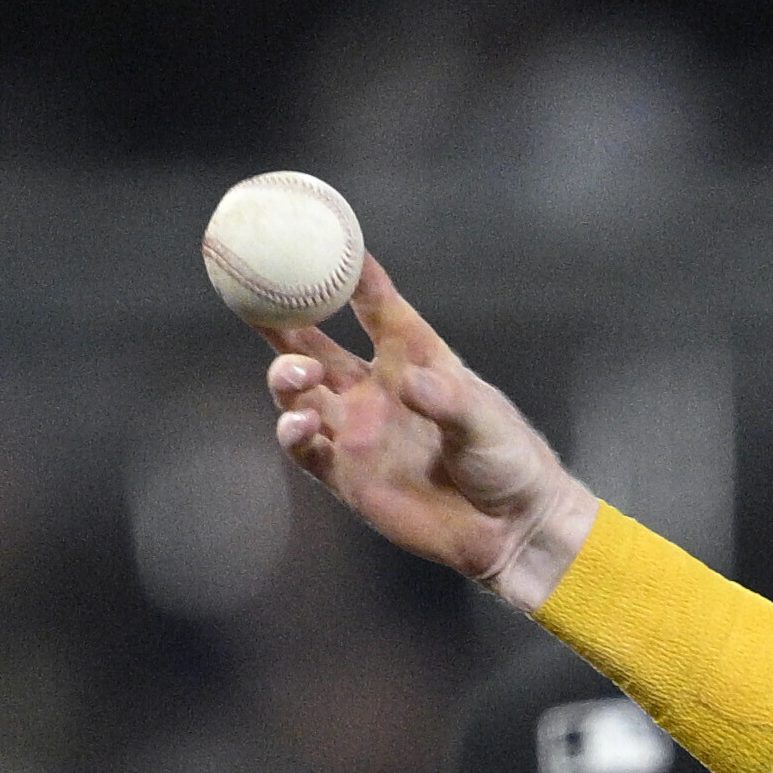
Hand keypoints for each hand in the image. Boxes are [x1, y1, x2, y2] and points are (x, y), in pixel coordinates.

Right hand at [264, 256, 596, 608]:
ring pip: (299, 390)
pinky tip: (300, 423)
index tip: (327, 243)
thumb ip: (447, 400)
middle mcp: (377, 389)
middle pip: (314, 341)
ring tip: (301, 372)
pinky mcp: (346, 475)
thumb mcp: (486, 421)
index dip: (350, 275)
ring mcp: (357, 431)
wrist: (511, 529)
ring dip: (287, 373)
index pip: (376, 306)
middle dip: (284, 316)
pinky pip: (303, 447)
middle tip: (261, 295)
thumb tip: (409, 384)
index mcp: (414, 360)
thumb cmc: (508, 461)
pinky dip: (291, 431)